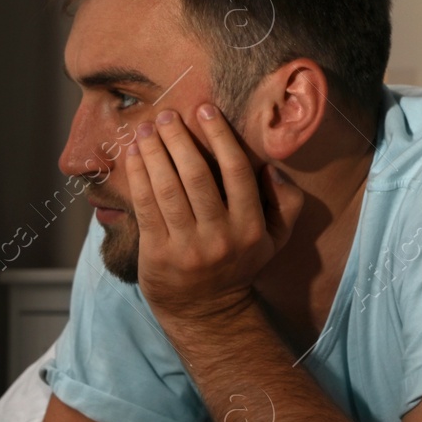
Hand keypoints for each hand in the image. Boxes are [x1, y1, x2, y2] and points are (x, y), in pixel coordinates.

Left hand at [123, 104, 303, 319]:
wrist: (207, 312)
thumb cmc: (239, 263)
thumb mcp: (275, 240)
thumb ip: (287, 205)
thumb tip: (272, 170)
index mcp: (251, 228)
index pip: (237, 173)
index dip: (220, 137)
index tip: (205, 110)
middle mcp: (220, 237)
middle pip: (197, 177)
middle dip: (179, 140)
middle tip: (167, 114)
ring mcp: (187, 247)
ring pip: (168, 190)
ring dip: (154, 153)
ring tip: (146, 128)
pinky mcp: (158, 254)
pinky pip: (147, 207)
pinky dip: (138, 177)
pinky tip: (134, 155)